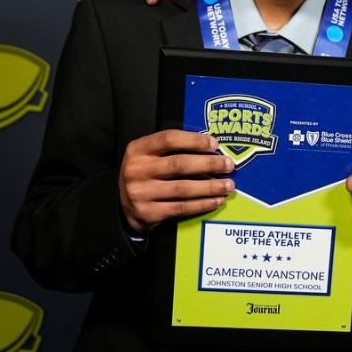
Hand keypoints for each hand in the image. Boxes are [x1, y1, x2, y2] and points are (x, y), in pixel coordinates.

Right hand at [119, 130, 235, 232]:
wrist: (123, 205)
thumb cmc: (146, 174)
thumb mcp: (149, 155)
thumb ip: (172, 149)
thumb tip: (211, 147)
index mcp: (138, 149)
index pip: (168, 139)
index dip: (194, 140)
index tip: (214, 143)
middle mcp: (137, 170)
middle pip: (179, 164)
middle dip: (209, 164)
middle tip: (228, 165)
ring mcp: (141, 193)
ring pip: (183, 189)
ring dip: (210, 187)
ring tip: (228, 185)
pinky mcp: (148, 213)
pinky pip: (181, 208)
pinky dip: (202, 204)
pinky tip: (216, 200)